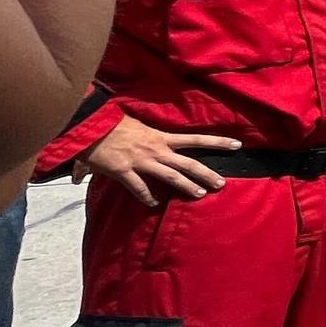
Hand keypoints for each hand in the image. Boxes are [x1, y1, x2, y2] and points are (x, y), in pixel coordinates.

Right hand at [78, 113, 240, 206]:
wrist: (89, 124)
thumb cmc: (111, 122)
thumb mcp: (134, 123)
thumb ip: (144, 135)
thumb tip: (152, 139)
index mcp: (160, 137)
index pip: (196, 139)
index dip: (217, 142)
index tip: (236, 145)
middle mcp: (156, 149)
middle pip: (188, 163)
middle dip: (206, 174)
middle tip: (222, 184)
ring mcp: (141, 161)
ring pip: (170, 177)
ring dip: (186, 187)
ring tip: (200, 195)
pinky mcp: (123, 171)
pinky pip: (139, 188)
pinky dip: (147, 197)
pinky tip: (153, 204)